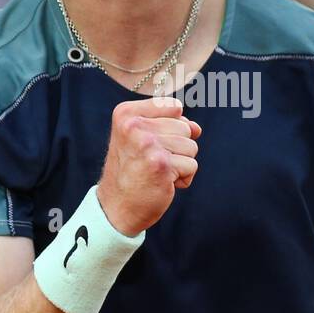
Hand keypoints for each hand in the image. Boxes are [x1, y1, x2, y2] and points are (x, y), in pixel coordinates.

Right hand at [97, 97, 200, 235]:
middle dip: (177, 148)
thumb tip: (196, 128)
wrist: (117, 206)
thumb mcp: (142, 138)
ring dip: (180, 163)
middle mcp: (134, 125)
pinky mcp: (161, 164)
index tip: (152, 142)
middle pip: (185, 127)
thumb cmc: (132, 170)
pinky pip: (192, 165)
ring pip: (191, 146)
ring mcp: (147, 143)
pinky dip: (183, 178)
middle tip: (152, 162)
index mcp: (126, 113)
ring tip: (157, 172)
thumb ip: (169, 125)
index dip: (172, 126)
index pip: (174, 106)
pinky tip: (163, 183)